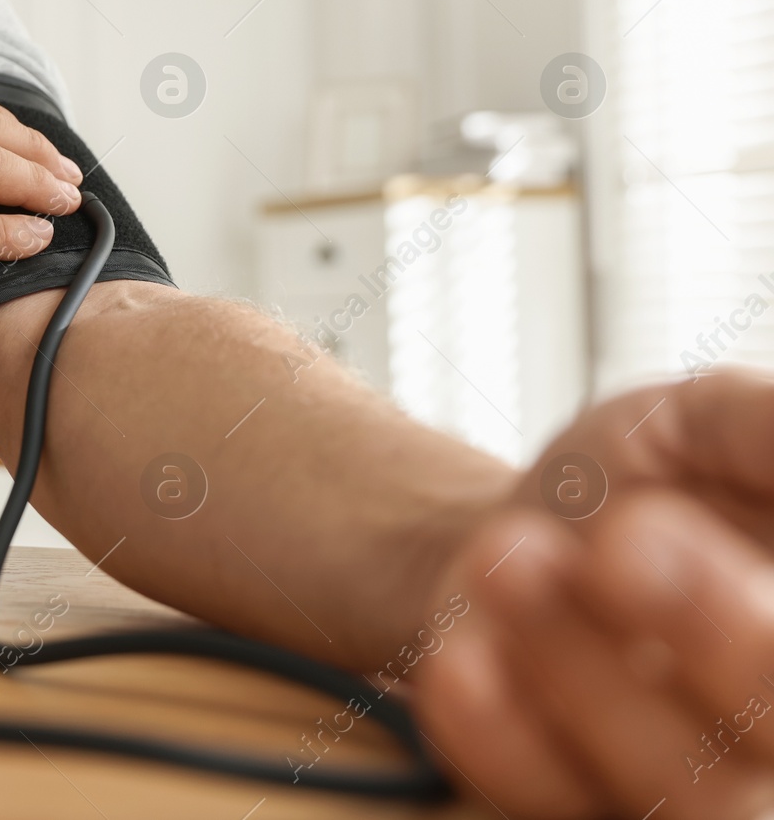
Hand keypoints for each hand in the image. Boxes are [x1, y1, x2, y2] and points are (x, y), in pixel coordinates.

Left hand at [412, 371, 773, 818]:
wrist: (521, 533)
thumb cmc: (644, 481)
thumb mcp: (713, 425)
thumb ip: (770, 432)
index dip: (760, 615)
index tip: (654, 528)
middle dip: (715, 627)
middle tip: (625, 536)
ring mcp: (692, 791)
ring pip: (682, 790)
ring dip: (586, 670)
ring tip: (510, 553)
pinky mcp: (575, 806)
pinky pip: (552, 801)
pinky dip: (501, 734)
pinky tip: (463, 656)